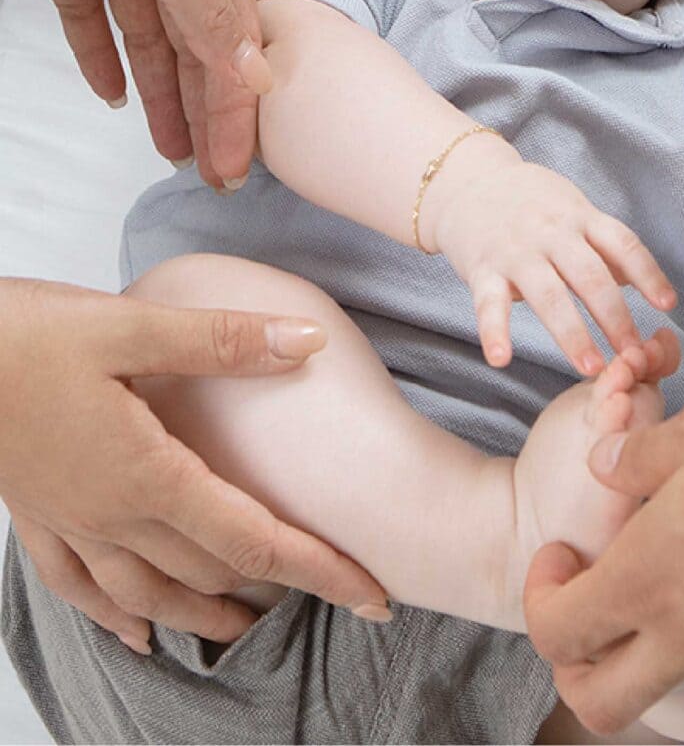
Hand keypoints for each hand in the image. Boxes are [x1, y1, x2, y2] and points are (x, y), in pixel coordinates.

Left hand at [0, 0, 270, 185]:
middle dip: (204, 107)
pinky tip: (113, 98)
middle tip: (211, 174)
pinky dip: (103, 59)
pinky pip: (94, 24)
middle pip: (195, 43)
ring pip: (149, 42)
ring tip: (171, 152)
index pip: (233, 32)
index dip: (236, 99)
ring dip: (160, 94)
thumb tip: (256, 77)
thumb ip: (205, 16)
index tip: (237, 158)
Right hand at [0, 279, 389, 649]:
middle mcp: (110, 514)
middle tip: (332, 596)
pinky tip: (135, 632)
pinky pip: (79, 588)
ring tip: (247, 629)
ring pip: (146, 594)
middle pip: (208, 573)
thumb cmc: (28, 335)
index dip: (318, 569)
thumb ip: (223, 339)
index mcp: (146, 475)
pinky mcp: (35, 511)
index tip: (373, 593)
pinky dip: (115, 616)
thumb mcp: (132, 326)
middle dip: (275, 592)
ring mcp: (69, 520)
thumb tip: (308, 342)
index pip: (252, 538)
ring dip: (202, 614)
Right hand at [422, 135, 677, 375]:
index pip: (623, 244)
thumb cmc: (532, 204)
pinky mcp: (482, 269)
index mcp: (581, 218)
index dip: (648, 274)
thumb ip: (606, 247)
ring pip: (549, 295)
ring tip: (593, 369)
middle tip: (634, 355)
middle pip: (590, 275)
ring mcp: (516, 251)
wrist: (469, 183)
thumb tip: (649, 285)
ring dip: (572, 334)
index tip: (668, 305)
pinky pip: (489, 304)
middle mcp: (552, 232)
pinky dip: (494, 332)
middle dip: (615, 318)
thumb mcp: (574, 212)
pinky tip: (501, 359)